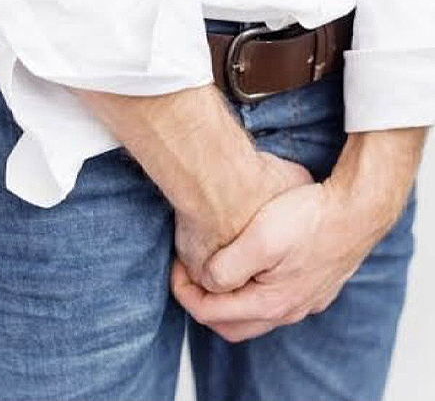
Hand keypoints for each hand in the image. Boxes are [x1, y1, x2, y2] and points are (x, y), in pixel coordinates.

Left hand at [172, 128, 426, 342]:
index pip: (209, 313)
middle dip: (203, 304)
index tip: (175, 266)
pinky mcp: (314, 289)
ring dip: (227, 302)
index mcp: (269, 304)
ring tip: (213, 274)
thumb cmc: (309, 219)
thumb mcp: (260, 239)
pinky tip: (247, 272)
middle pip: (230, 324)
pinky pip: (272, 304)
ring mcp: (303, 302)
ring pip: (252, 317)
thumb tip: (206, 281)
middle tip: (188, 277)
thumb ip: (226, 268)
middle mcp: (287, 311)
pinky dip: (250, 296)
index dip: (183, 292)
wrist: (358, 209)